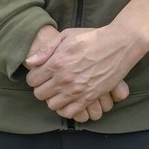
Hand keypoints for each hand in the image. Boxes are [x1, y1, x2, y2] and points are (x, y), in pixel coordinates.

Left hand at [25, 26, 140, 120]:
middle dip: (42, 88)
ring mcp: (77, 90)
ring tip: (60, 90)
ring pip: (52, 105)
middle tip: (50, 82)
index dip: (35, 77)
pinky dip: (66, 108)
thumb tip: (30, 62)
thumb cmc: (92, 37)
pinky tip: (69, 99)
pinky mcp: (89, 97)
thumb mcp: (67, 35)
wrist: (118, 44)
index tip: (41, 74)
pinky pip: (69, 112)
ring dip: (53, 98)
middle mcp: (64, 79)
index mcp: (57, 63)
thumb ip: (46, 50)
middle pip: (40, 94)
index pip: (33, 80)